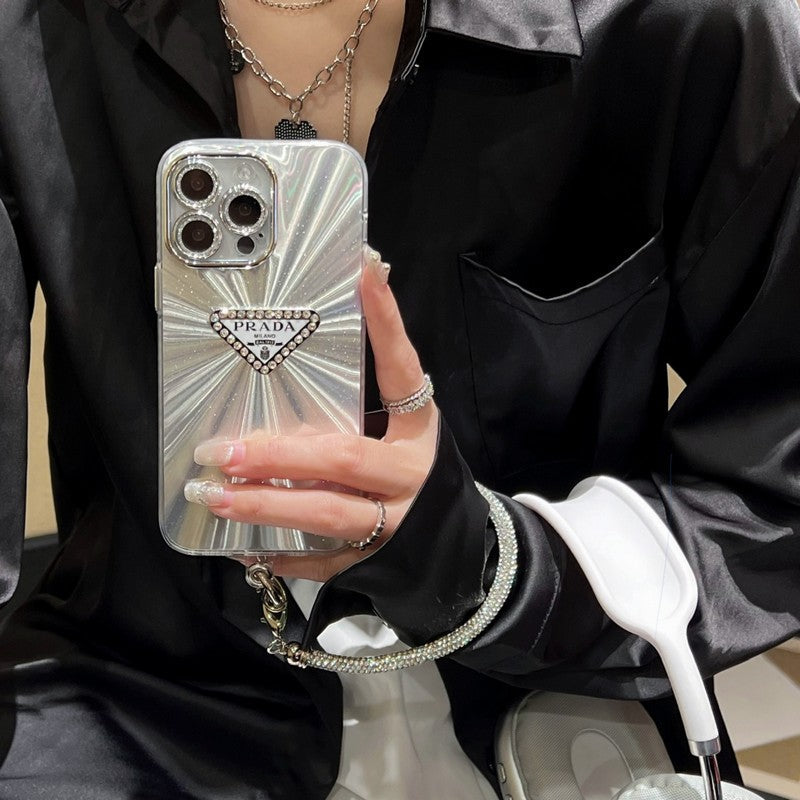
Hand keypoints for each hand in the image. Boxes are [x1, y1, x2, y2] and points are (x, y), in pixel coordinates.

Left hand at [184, 253, 438, 581]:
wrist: (464, 550)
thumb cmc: (421, 474)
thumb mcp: (408, 434)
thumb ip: (375, 396)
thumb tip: (353, 314)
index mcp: (420, 430)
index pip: (402, 369)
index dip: (385, 322)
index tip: (363, 270)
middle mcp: (409, 475)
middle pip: (342, 458)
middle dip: (276, 453)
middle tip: (219, 449)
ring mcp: (394, 523)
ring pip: (325, 513)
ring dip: (265, 504)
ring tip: (213, 494)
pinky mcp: (374, 561)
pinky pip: (321, 559)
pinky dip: (280, 554)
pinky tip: (241, 546)